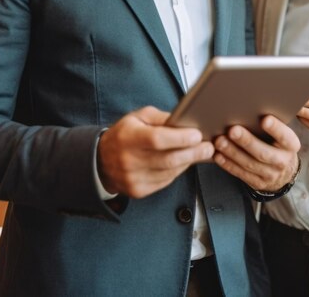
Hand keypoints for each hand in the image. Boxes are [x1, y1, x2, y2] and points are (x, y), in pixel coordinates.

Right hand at [97, 106, 214, 197]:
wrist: (101, 161)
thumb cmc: (124, 134)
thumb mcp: (138, 117)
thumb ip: (160, 118)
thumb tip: (184, 121)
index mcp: (128, 137)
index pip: (157, 139)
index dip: (179, 138)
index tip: (197, 135)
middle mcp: (129, 160)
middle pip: (168, 159)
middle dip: (193, 153)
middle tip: (208, 147)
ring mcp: (133, 178)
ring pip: (169, 172)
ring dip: (188, 162)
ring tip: (200, 153)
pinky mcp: (138, 191)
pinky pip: (165, 181)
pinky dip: (177, 171)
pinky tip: (184, 162)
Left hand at [213, 116, 300, 191]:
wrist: (283, 172)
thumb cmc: (277, 144)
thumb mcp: (281, 135)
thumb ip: (271, 125)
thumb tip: (251, 107)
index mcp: (291, 146)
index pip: (285, 137)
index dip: (276, 129)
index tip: (265, 119)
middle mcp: (283, 161)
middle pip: (263, 152)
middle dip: (247, 141)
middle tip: (233, 130)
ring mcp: (270, 175)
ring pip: (249, 164)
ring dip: (232, 152)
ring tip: (220, 141)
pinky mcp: (258, 183)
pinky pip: (241, 174)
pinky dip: (228, 164)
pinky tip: (218, 154)